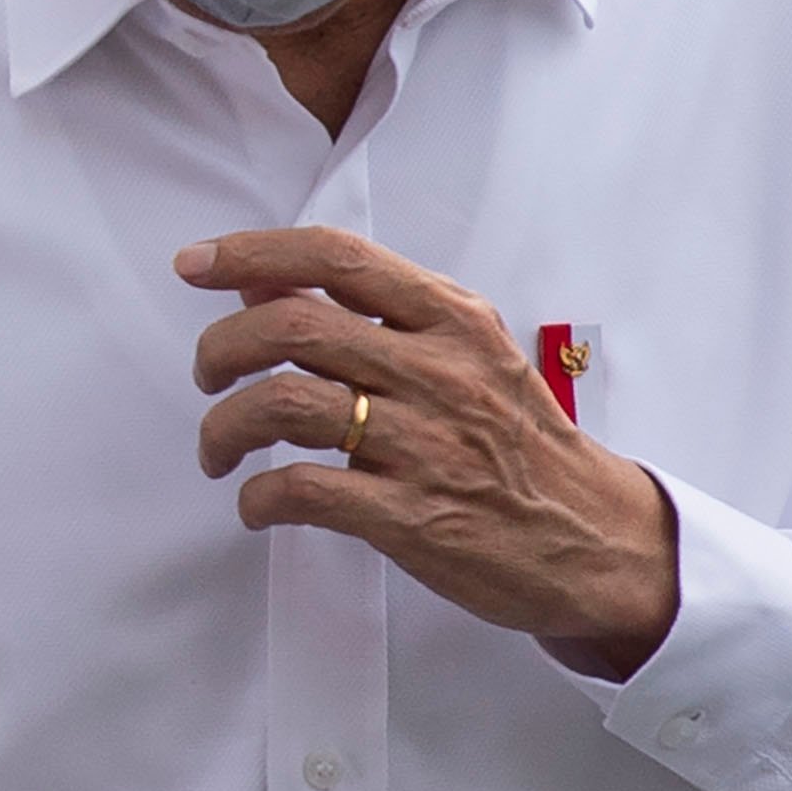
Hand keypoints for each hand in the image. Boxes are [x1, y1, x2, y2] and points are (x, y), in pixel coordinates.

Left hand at [178, 227, 677, 674]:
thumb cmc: (520, 444)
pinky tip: (255, 504)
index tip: (196, 262)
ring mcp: (425, 445)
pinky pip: (301, 491)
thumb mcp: (465, 354)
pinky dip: (256, 497)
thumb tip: (265, 281)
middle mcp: (438, 372)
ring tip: (219, 449)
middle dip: (220, 348)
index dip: (252, 252)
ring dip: (223, 427)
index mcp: (452, 320)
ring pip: (283, 405)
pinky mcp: (412, 517)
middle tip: (206, 375)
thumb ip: (374, 315)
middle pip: (291, 328)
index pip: (337, 258)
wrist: (596, 538)